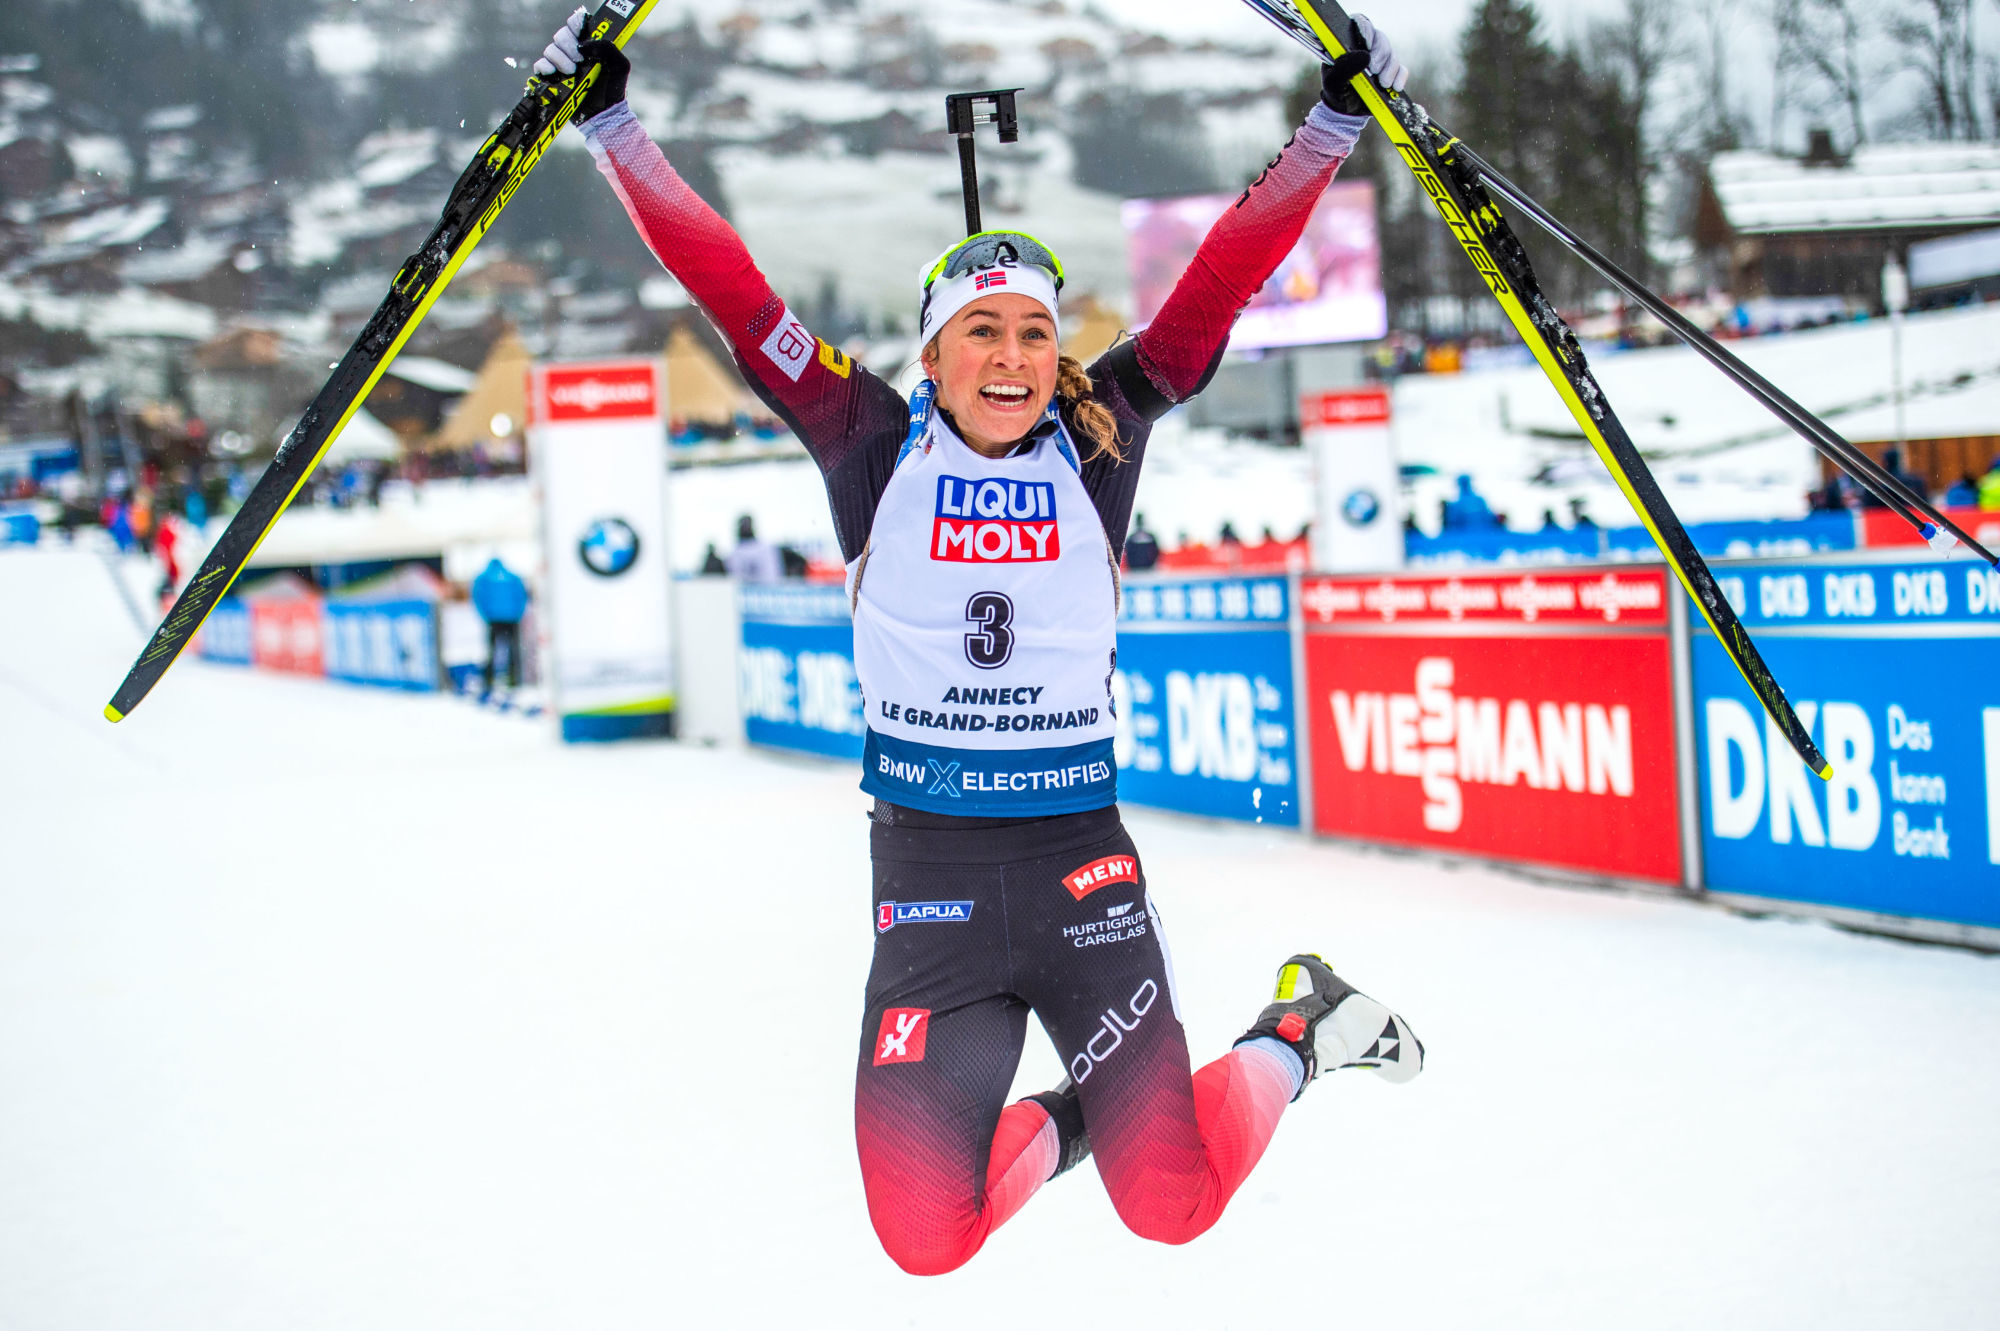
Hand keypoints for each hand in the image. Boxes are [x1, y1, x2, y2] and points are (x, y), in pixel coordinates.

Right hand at [533, 7, 630, 122]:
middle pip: (561, 35)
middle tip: (578, 60)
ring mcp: (560, 65)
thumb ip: (607, 48)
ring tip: (571, 72)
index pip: (576, 24)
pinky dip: (544, 67)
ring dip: (559, 59)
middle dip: (568, 46)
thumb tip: (582, 45)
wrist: (602, 116)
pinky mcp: (551, 79)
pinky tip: (554, 74)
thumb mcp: (619, 66)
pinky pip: (540, 65)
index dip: (575, 24)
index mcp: (589, 45)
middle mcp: (573, 52)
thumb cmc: (613, 91)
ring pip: (550, 49)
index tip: (579, 32)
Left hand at [1320, 13, 1406, 114]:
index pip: (1360, 24)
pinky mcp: (1391, 73)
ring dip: (1389, 69)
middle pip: (1380, 39)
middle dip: (1380, 55)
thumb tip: (1365, 56)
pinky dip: (1400, 77)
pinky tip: (1396, 87)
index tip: (1367, 43)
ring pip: (1392, 55)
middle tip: (1374, 70)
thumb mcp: (1333, 82)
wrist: (1346, 112)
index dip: (1366, 29)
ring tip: (1383, 83)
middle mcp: (1367, 48)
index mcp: (1350, 43)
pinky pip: (1402, 70)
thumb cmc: (1336, 92)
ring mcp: (1381, 60)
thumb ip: (1344, 68)